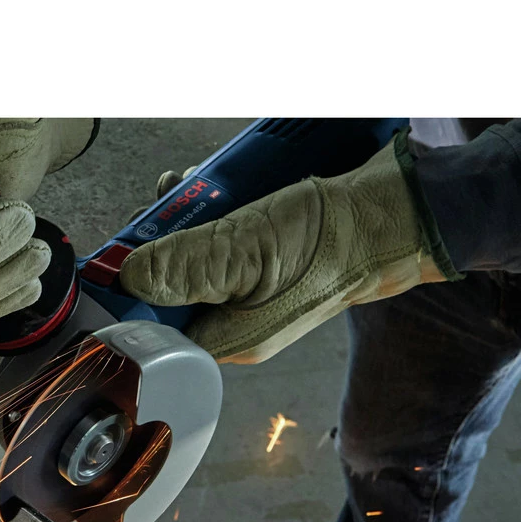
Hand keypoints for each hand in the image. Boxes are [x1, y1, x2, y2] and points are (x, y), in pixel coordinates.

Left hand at [119, 134, 458, 362]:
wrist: (397, 212)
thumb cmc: (332, 239)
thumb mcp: (248, 251)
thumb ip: (188, 266)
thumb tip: (129, 276)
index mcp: (230, 339)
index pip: (156, 330)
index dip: (132, 293)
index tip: (122, 252)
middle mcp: (235, 319)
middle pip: (169, 288)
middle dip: (155, 244)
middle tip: (156, 207)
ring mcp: (249, 287)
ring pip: (191, 256)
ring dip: (178, 218)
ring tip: (182, 184)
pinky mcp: (262, 257)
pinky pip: (219, 239)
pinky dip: (206, 210)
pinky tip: (205, 182)